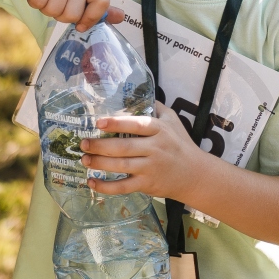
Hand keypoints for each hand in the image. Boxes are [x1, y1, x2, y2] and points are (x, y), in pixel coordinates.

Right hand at [0, 0, 123, 31]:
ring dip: (45, 8)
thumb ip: (98, 8)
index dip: (91, 18)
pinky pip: (38, 3)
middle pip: (72, 14)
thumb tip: (121, 17)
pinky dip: (33, 2)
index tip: (80, 25)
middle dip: (60, 15)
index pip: (102, 2)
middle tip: (55, 0)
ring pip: (54, 11)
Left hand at [79, 101, 210, 198]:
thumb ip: (156, 107)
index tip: (98, 122)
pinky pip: (123, 186)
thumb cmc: (180, 144)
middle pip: (124, 147)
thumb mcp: (172, 120)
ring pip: (121, 166)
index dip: (117, 123)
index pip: (137, 124)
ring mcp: (151, 168)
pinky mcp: (147, 184)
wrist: (195, 174)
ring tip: (84, 159)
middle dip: (100, 146)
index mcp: (159, 130)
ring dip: (99, 163)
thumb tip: (135, 91)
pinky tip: (92, 182)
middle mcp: (155, 148)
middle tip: (83, 143)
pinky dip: (106, 186)